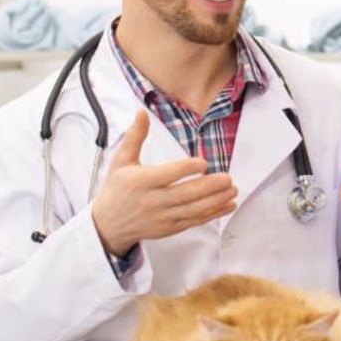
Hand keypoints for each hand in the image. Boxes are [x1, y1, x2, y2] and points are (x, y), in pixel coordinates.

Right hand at [90, 110, 237, 255]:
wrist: (108, 225)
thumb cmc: (117, 189)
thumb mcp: (121, 161)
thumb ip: (135, 137)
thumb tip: (142, 112)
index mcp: (141, 182)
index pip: (167, 175)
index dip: (186, 169)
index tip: (203, 163)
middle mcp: (153, 201)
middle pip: (185, 194)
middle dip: (209, 187)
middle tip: (228, 178)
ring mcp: (163, 217)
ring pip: (193, 210)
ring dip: (216, 200)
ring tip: (232, 189)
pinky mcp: (170, 228)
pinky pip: (194, 221)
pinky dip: (213, 214)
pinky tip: (228, 205)